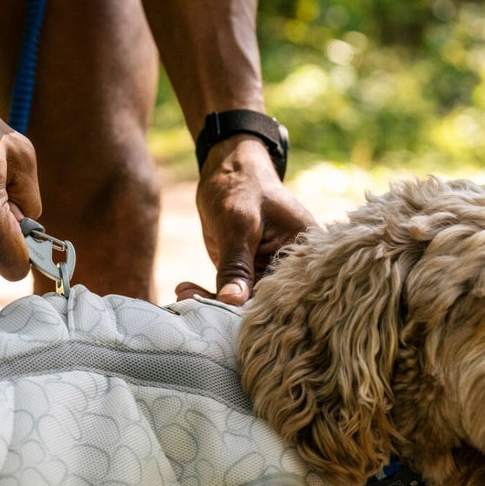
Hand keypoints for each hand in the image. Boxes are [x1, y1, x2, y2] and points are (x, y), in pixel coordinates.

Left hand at [175, 135, 315, 303]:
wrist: (228, 170)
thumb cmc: (240, 187)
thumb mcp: (238, 225)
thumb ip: (236, 265)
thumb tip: (232, 302)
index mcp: (303, 252)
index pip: (284, 292)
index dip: (254, 310)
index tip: (220, 315)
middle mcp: (290, 266)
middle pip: (264, 302)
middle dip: (227, 309)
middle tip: (191, 306)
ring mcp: (267, 270)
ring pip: (243, 301)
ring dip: (211, 302)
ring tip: (181, 294)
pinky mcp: (247, 273)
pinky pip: (230, 292)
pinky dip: (207, 293)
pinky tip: (182, 289)